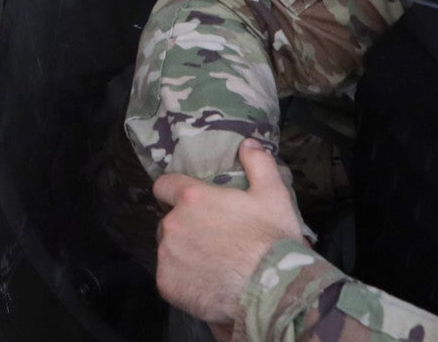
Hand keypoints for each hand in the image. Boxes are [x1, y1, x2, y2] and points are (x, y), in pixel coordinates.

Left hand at [152, 143, 306, 324]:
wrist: (272, 294)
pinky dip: (183, 280)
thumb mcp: (274, 195)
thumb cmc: (272, 242)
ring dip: (183, 253)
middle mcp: (172, 224)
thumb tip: (248, 144)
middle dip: (185, 227)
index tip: (190, 203)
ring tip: (212, 264)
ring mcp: (167, 256)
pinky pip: (169, 277)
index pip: (164, 186)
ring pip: (168, 249)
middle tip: (213, 239)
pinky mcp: (166, 285)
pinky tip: (207, 284)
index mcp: (192, 198)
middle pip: (168, 221)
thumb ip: (258, 164)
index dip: (175, 192)